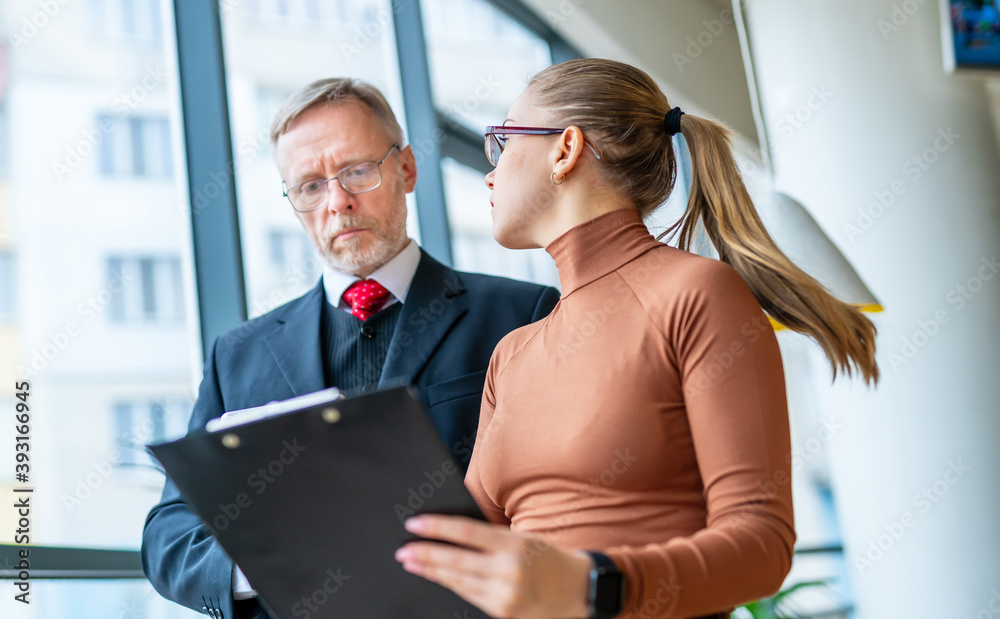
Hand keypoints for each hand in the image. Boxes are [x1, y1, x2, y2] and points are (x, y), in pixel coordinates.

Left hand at [394, 514, 593, 618]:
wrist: (579, 590)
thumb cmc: (547, 557)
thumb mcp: (523, 538)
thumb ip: (490, 538)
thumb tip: (449, 534)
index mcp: (514, 544)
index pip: (466, 532)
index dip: (436, 527)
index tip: (414, 523)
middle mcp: (508, 570)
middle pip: (455, 560)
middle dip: (425, 554)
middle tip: (402, 550)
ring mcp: (505, 594)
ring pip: (458, 580)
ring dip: (431, 571)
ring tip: (412, 563)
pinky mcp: (503, 612)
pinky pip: (469, 595)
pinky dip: (451, 584)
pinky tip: (436, 577)